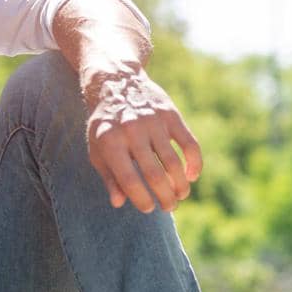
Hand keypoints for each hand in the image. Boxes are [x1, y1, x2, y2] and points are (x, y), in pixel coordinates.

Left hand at [83, 69, 202, 212]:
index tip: (148, 208)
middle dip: (165, 197)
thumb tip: (119, 203)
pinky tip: (192, 176)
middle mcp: (132, 131)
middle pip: (155, 175)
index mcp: (110, 142)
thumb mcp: (97, 148)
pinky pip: (189, 144)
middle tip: (169, 208)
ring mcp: (153, 122)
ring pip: (174, 163)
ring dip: (180, 185)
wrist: (116, 83)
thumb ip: (108, 175)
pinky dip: (194, 163)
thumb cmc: (105, 124)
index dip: (141, 199)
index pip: (129, 180)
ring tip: (180, 196)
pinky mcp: (171, 115)